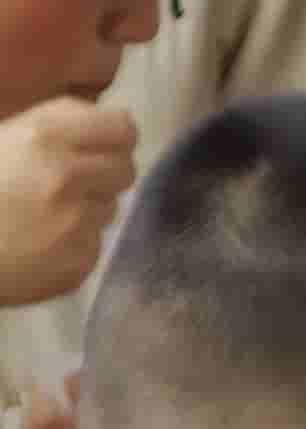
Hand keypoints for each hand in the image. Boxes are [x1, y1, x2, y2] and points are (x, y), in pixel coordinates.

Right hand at [0, 99, 137, 307]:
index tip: (108, 142)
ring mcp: (77, 222)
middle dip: (107, 172)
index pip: (121, 128)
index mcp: (43, 136)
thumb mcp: (1, 137)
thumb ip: (54, 123)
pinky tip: (40, 241)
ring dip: (88, 207)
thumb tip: (111, 121)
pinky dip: (75, 241)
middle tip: (76, 178)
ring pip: (109, 207)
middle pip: (125, 169)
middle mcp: (67, 176)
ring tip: (44, 211)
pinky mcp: (80, 260)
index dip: (117, 135)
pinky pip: (93, 243)